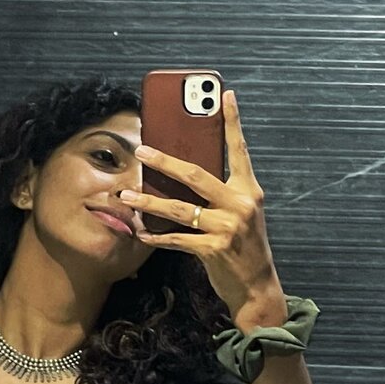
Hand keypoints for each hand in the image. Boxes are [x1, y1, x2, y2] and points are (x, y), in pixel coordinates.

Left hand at [121, 90, 284, 327]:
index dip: (232, 122)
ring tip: (126, 197)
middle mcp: (240, 205)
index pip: (239, 150)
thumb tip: (189, 174)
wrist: (258, 287)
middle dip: (165, 162)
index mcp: (249, 191)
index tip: (224, 96)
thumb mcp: (243, 215)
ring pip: (179, 209)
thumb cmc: (246, 249)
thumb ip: (223, 194)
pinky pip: (177, 239)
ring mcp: (227, 227)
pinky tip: (141, 233)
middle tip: (142, 151)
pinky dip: (157, 237)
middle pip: (196, 176)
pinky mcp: (213, 249)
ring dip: (148, 203)